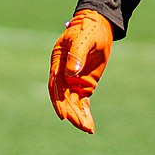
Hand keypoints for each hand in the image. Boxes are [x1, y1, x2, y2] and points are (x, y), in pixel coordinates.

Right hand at [48, 9, 112, 133]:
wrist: (99, 26)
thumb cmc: (88, 29)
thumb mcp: (83, 39)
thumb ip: (77, 54)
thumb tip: (71, 72)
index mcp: (57, 62)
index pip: (56, 85)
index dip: (58, 101)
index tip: (64, 114)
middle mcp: (63, 74)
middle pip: (64, 98)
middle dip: (71, 112)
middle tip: (81, 124)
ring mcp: (73, 81)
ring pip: (73, 103)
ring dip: (78, 116)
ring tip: (87, 128)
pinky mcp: (84, 85)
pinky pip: (82, 102)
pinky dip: (85, 113)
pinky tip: (89, 126)